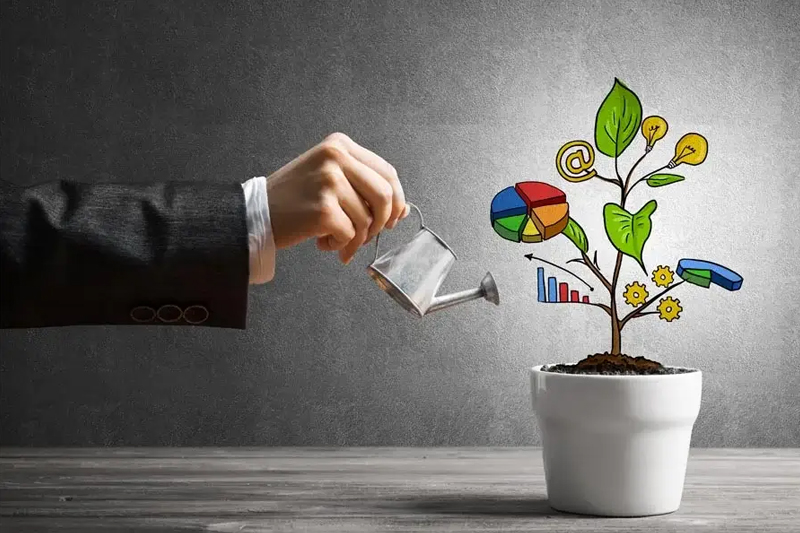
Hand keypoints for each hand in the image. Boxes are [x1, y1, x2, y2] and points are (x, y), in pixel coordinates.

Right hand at [266, 133, 408, 263]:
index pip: (387, 172)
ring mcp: (329, 182)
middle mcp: (336, 157)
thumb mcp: (330, 180)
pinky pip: (350, 235)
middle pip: (385, 195)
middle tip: (367, 235)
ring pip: (367, 220)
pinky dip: (340, 246)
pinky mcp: (323, 209)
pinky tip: (322, 242)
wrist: (255, 212)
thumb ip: (365, 189)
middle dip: (382, 222)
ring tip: (335, 239)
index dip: (396, 200)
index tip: (390, 218)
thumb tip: (403, 210)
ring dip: (356, 239)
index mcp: (340, 145)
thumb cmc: (294, 199)